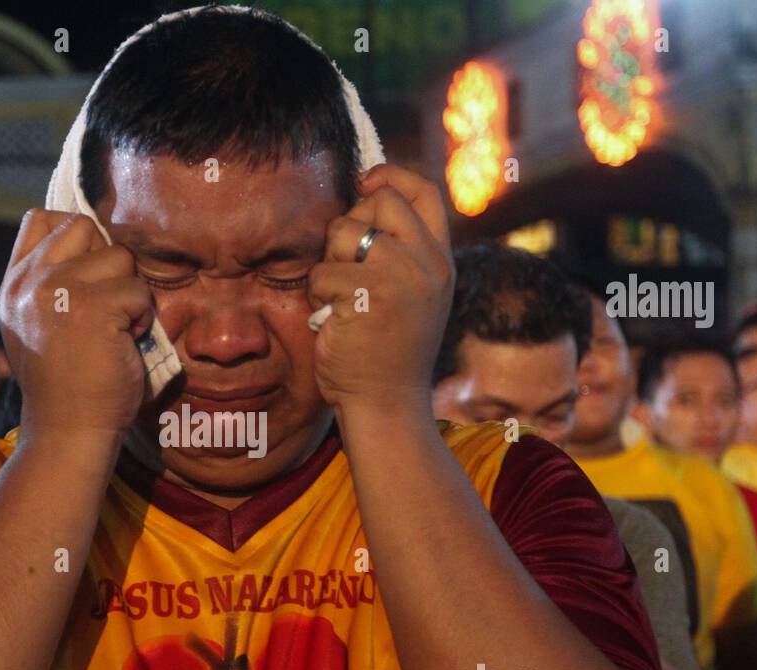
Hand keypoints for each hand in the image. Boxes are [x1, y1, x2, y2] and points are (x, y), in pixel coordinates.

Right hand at [0, 210, 153, 438]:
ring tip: (116, 329)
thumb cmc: (66, 385)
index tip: (90, 273)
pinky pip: (137, 291)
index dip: (76, 236)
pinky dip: (141, 318)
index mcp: (14, 285)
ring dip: (129, 292)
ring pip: (118, 256)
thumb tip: (92, 243)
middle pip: (83, 227)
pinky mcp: (91, 307)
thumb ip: (49, 284)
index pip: (40, 219)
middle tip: (108, 304)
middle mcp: (29, 282)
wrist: (67, 431)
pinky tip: (124, 343)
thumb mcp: (36, 326)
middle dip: (108, 261)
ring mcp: (57, 291)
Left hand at [307, 163, 453, 414]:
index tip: (364, 182)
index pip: (424, 192)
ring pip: (344, 233)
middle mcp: (427, 264)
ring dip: (329, 263)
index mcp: (440, 262)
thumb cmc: (386, 354)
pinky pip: (323, 271)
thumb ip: (401, 253)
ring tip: (339, 299)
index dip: (390, 177)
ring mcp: (401, 277)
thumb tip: (364, 200)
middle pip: (380, 203)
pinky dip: (317, 294)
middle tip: (345, 266)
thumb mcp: (411, 297)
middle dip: (350, 226)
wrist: (386, 405)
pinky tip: (332, 319)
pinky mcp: (368, 294)